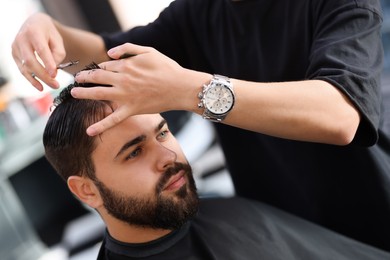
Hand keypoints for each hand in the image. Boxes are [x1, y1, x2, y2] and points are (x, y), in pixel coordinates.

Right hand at [12, 13, 64, 89]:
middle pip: (30, 61)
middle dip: (43, 75)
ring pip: (25, 67)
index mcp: (34, 31)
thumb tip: (53, 72)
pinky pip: (22, 70)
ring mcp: (15, 47)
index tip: (55, 75)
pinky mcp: (14, 55)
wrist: (35, 24)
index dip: (47, 63)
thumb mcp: (58, 40)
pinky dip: (31, 79)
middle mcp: (21, 39)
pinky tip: (40, 87)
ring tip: (52, 86)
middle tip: (56, 85)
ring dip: (38, 79)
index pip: (40, 49)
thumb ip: (58, 54)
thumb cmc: (49, 33)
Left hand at [71, 43, 192, 135]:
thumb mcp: (149, 51)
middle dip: (84, 77)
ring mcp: (125, 95)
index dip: (99, 67)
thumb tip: (110, 53)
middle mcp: (122, 79)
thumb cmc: (167, 68)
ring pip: (98, 94)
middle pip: (96, 77)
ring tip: (73, 94)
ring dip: (83, 93)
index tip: (95, 70)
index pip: (105, 65)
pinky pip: (113, 119)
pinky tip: (89, 131)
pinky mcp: (131, 109)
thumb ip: (128, 48)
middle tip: (76, 79)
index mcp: (126, 65)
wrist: (181, 87)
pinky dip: (101, 126)